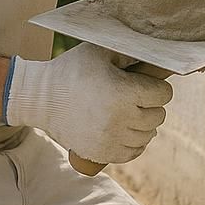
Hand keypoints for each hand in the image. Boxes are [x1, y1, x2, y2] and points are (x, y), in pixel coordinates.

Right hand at [4, 43, 172, 164]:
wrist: (41, 99)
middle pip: (158, 115)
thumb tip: (159, 55)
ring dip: (144, 124)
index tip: (144, 83)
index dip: (157, 86)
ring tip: (128, 112)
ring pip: (148, 135)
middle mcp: (119, 118)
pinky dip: (135, 142)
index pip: (163, 94)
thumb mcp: (101, 51)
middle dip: (151, 104)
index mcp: (122, 91)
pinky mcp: (102, 153)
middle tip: (134, 97)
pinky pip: (134, 152)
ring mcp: (110, 139)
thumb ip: (130, 51)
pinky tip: (127, 130)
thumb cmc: (73, 70)